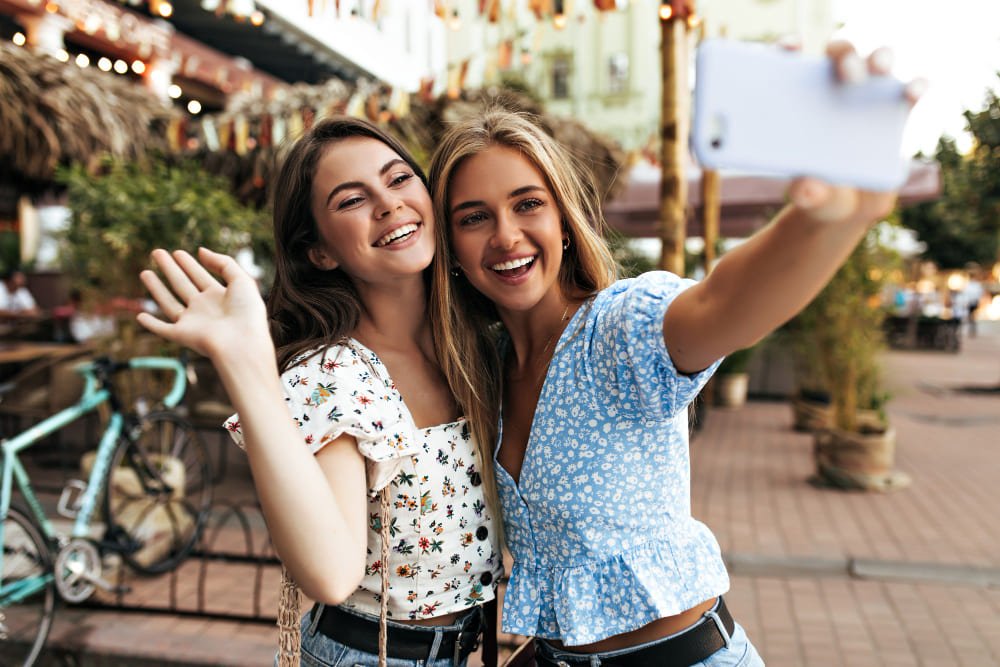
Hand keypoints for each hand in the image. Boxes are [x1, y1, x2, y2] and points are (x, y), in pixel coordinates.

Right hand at [137, 248, 271, 364]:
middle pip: (182, 285)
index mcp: (220, 297)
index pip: (200, 276)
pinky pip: (162, 329)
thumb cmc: (246, 313)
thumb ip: (224, 263)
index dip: (189, 264)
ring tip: (144, 272)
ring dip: (156, 288)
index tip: (177, 252)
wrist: (242, 344)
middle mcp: (204, 309)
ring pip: (169, 303)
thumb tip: (201, 250)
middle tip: (157, 252)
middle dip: (170, 269)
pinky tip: (140, 316)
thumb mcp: (242, 280)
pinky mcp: (182, 336)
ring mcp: (192, 323)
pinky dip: (151, 324)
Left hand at [787, 41, 926, 225]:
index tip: (792, 48)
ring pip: (875, 61)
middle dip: (843, 55)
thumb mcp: (809, 196)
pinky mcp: (896, 108)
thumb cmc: (817, 192)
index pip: (789, 62)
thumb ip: (806, 193)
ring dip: (879, 58)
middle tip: (846, 73)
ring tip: (879, 68)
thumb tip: (805, 188)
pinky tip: (912, 92)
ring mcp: (867, 95)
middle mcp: (833, 87)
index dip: (788, 49)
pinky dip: (916, 85)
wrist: (847, 208)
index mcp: (798, 100)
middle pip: (838, 54)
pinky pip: (911, 88)